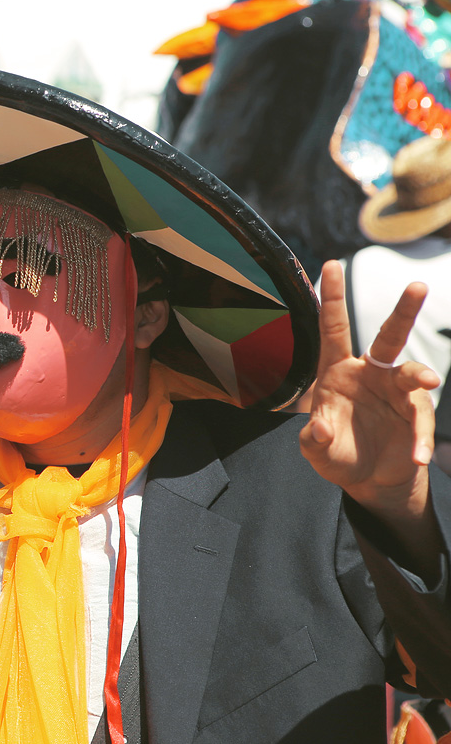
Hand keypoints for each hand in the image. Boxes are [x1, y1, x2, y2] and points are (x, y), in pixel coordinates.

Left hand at [300, 261, 440, 555]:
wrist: (367, 480)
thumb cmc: (337, 454)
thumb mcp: (316, 449)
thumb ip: (314, 438)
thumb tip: (318, 427)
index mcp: (337, 372)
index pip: (333, 330)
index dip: (332, 298)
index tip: (331, 264)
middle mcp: (370, 375)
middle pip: (388, 337)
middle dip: (403, 311)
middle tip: (417, 286)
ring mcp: (396, 392)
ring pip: (412, 373)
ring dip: (420, 374)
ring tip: (428, 381)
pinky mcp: (415, 415)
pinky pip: (421, 422)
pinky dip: (421, 440)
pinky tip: (419, 457)